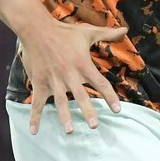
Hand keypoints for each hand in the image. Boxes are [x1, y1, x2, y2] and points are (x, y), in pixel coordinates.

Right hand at [19, 20, 126, 134]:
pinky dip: (34, 117)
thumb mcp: (88, 32)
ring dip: (64, 116)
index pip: (100, 83)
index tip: (117, 110)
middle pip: (80, 96)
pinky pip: (36, 102)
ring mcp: (53, 80)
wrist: (38, 30)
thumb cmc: (65, 33)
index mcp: (82, 64)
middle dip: (87, 111)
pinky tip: (34, 131)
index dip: (109, 96)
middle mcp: (69, 74)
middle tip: (94, 126)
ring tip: (70, 131)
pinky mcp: (39, 82)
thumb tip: (125, 29)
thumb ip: (107, 34)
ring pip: (60, 101)